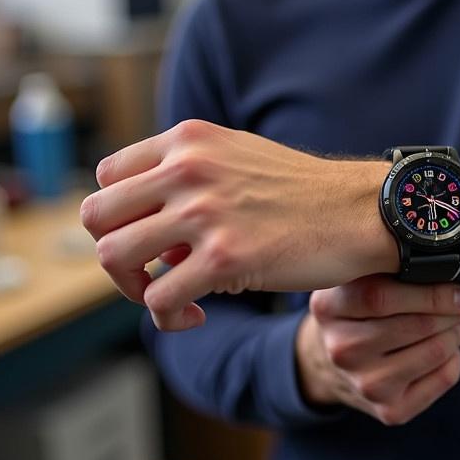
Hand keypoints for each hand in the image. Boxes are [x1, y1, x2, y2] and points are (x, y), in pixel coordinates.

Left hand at [80, 119, 397, 330]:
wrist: (363, 212)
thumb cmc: (306, 194)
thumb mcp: (240, 159)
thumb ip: (189, 178)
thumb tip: (154, 232)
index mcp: (189, 141)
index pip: (108, 177)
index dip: (119, 215)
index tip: (149, 238)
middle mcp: (187, 169)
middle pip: (96, 216)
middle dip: (114, 254)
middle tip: (148, 274)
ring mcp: (204, 213)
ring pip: (113, 257)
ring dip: (132, 289)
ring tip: (169, 298)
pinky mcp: (224, 259)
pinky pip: (159, 299)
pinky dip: (168, 318)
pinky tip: (196, 316)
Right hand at [296, 275, 459, 425]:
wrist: (334, 364)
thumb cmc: (357, 310)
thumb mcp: (356, 279)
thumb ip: (388, 266)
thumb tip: (448, 262)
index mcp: (328, 308)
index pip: (382, 297)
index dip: (431, 292)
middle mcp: (341, 350)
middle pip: (415, 326)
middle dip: (450, 312)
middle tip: (459, 303)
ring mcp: (364, 385)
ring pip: (434, 351)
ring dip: (454, 333)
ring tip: (451, 325)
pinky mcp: (389, 411)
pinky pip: (444, 378)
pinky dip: (455, 359)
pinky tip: (444, 350)